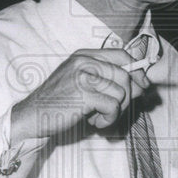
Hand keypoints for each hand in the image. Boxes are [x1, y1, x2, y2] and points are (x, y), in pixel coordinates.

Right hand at [10, 48, 150, 141]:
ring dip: (116, 111)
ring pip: (121, 92)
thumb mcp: (85, 86)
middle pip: (125, 75)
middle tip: (113, 111)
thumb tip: (144, 84)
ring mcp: (83, 76)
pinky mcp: (83, 94)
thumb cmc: (60, 104)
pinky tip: (95, 122)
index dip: (136, 71)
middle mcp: (84, 62)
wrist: (33, 117)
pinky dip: (108, 119)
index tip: (140, 87)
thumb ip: (110, 81)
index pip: (122, 55)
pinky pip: (113, 106)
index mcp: (84, 55)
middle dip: (127, 97)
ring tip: (100, 116)